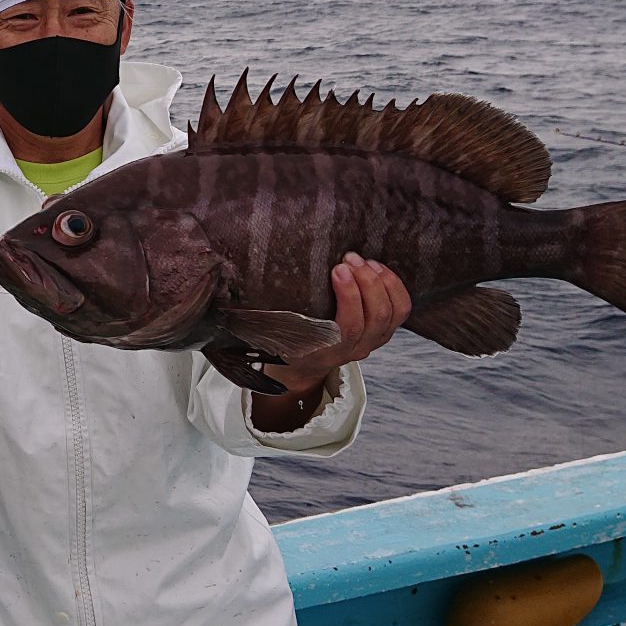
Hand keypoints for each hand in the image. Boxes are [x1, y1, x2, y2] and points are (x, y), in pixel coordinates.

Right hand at [248, 253, 410, 431]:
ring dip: (380, 282)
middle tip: (348, 258)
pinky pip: (400, 311)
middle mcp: (352, 350)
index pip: (348, 328)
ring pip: (392, 314)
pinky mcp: (381, 332)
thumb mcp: (262, 332)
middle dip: (366, 282)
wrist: (298, 367)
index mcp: (323, 351)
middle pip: (376, 319)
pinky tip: (378, 268)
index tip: (336, 268)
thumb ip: (249, 317)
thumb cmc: (279, 340)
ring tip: (361, 260)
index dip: (350, 298)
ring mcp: (370, 343)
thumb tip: (225, 283)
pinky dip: (394, 287)